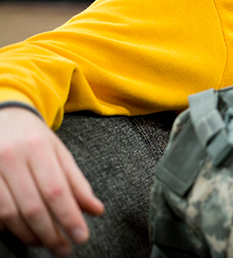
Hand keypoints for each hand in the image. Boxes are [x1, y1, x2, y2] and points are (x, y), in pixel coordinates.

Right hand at [0, 107, 103, 255]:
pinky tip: (22, 231)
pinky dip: (9, 227)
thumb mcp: (60, 152)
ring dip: (30, 234)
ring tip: (46, 242)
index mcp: (38, 148)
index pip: (57, 190)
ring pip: (11, 214)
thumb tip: (96, 210)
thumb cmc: (34, 138)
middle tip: (64, 249)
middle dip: (51, 233)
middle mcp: (12, 158)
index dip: (69, 217)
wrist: (2, 116)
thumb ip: (77, 182)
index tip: (82, 237)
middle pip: (33, 206)